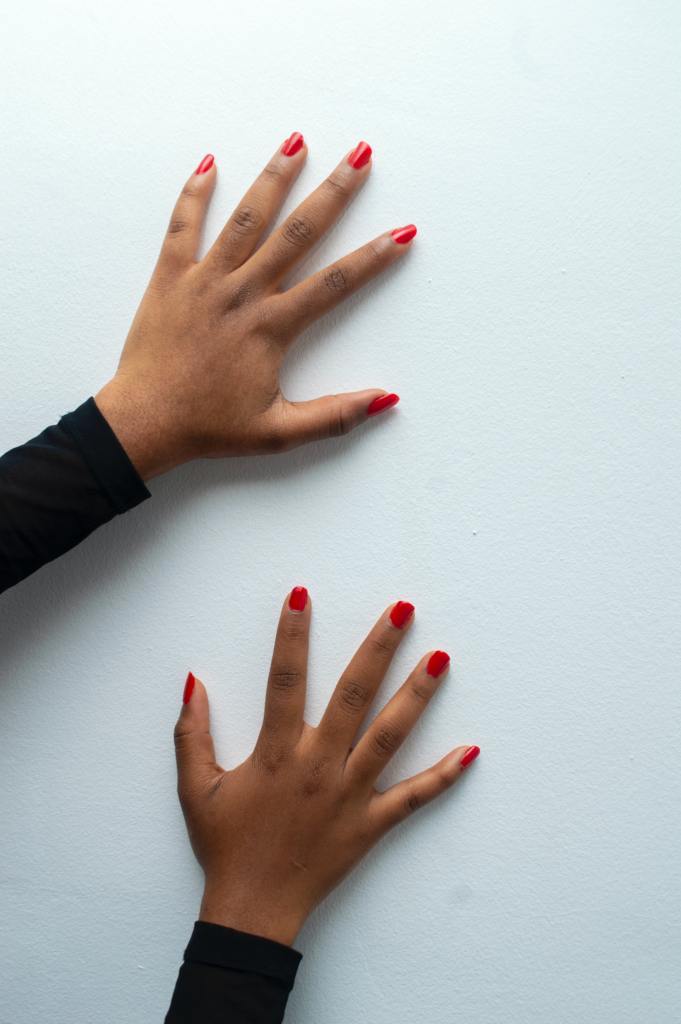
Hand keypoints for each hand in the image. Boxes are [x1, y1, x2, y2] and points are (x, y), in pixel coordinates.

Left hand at [96, 137, 415, 479]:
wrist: (144, 422)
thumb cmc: (209, 428)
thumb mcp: (278, 433)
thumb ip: (334, 416)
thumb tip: (385, 399)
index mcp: (271, 327)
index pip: (335, 283)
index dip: (374, 257)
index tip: (402, 232)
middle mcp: (242, 293)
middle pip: (297, 233)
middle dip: (334, 191)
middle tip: (359, 157)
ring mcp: (204, 280)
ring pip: (246, 219)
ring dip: (274, 178)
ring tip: (296, 141)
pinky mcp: (169, 278)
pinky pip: (182, 226)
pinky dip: (195, 193)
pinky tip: (209, 163)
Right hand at [174, 587, 479, 945]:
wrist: (252, 910)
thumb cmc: (224, 846)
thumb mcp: (195, 789)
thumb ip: (192, 734)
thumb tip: (192, 683)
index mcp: (276, 753)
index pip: (284, 680)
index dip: (291, 636)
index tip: (301, 595)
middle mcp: (319, 765)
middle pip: (353, 695)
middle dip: (378, 648)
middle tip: (402, 610)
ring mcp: (350, 794)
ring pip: (390, 736)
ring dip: (417, 695)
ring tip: (441, 658)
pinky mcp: (372, 824)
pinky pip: (413, 797)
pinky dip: (443, 775)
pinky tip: (470, 750)